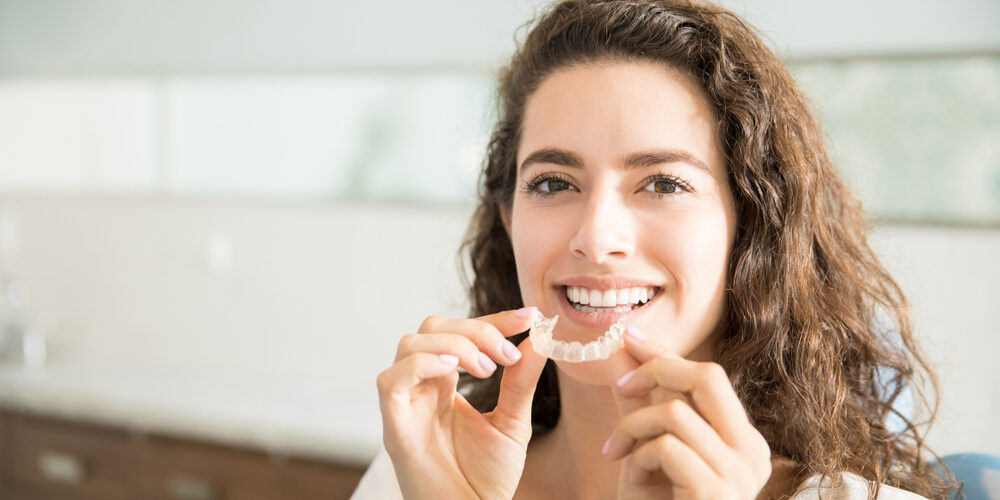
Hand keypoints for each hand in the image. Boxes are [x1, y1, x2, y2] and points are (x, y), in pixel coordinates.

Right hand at [376, 307, 547, 499]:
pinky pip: (391, 380)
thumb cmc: (486, 479)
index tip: (529, 317)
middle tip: (507, 354)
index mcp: (445, 385)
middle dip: (475, 329)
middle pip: (432, 328)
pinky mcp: (394, 426)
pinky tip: (453, 371)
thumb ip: (521, 381)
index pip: (460, 333)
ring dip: (454, 344)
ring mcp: (405, 405)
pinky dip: (421, 364)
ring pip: (409, 344)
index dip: (493, 320)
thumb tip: (539, 339)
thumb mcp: (513, 423)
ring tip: (487, 368)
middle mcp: (421, 388)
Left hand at [604, 327, 771, 499]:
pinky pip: (667, 447)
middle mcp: (753, 453)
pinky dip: (638, 455)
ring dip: (633, 426)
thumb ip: (638, 403)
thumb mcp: (646, 450)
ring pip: (676, 411)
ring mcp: (741, 475)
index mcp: (743, 440)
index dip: (665, 354)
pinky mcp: (717, 493)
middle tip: (621, 387)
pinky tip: (630, 476)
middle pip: (708, 376)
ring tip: (617, 452)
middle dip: (657, 369)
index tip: (628, 338)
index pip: (709, 378)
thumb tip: (620, 349)